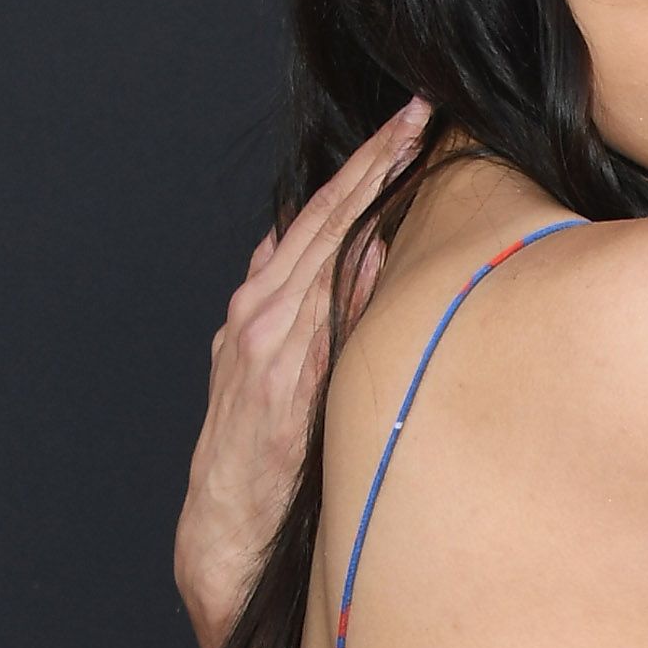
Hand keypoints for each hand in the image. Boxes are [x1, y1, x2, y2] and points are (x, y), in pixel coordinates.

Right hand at [175, 101, 424, 647]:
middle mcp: (260, 315)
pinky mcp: (281, 386)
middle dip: (372, 163)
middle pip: (324, 220)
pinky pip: (320, 320)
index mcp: (263, 307)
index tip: (409, 127)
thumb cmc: (264, 454)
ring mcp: (267, 347)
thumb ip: (313, 312)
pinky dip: (345, 277)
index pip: (322, 219)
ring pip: (321, 251)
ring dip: (366, 198)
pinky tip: (380, 242)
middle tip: (422, 115)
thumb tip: (366, 254)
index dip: (364, 170)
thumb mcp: (282, 371)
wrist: (224, 532)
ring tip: (412, 150)